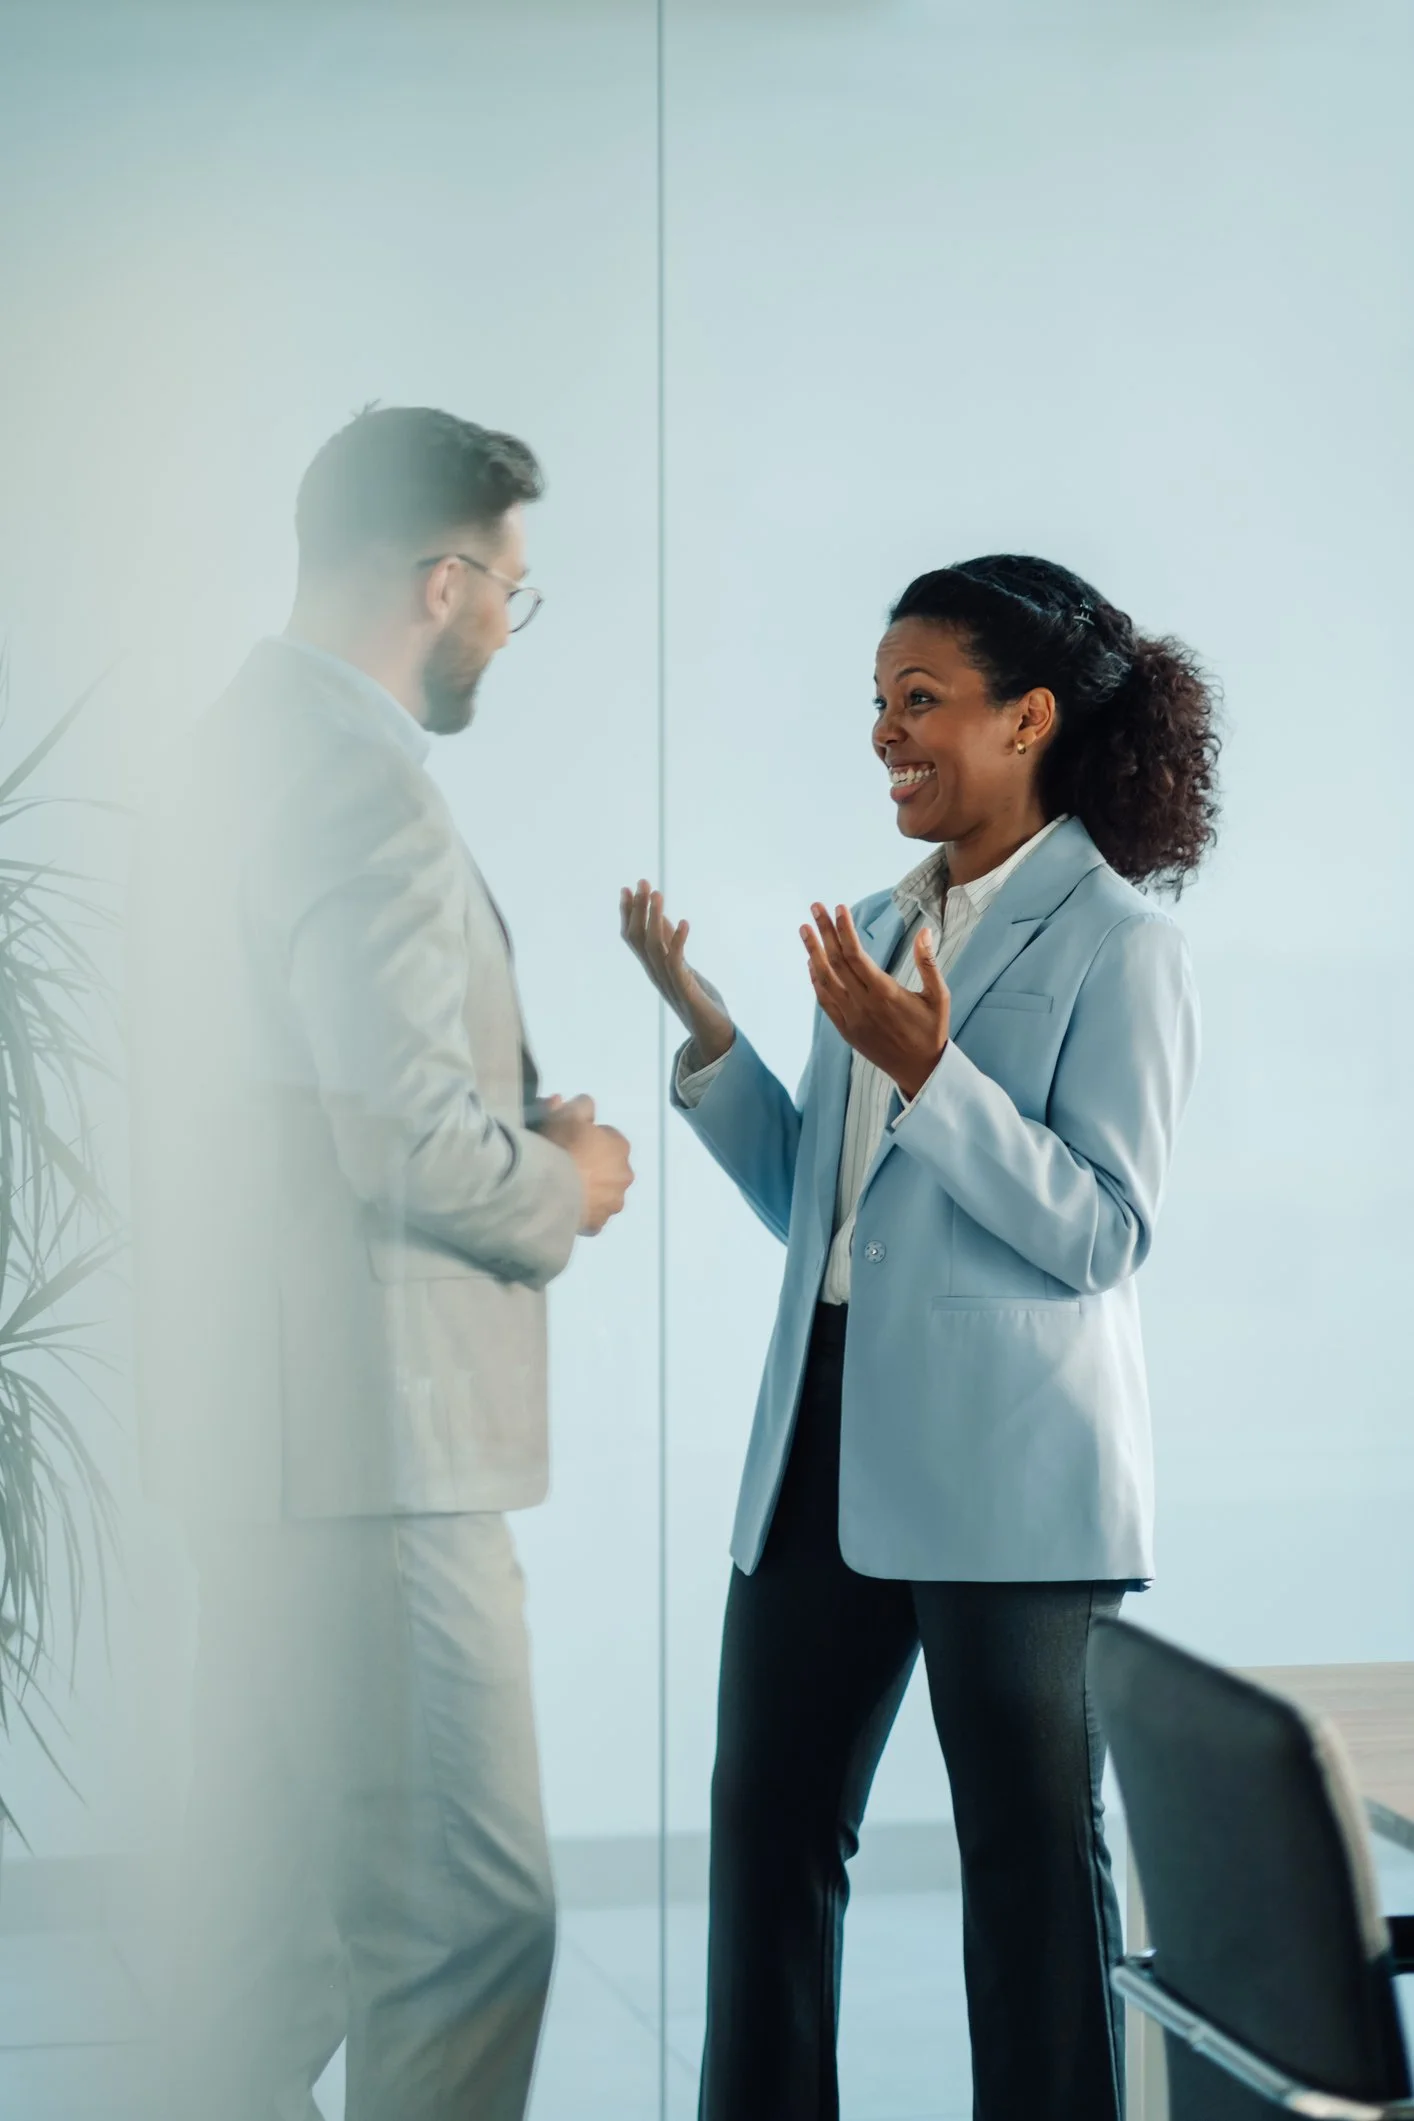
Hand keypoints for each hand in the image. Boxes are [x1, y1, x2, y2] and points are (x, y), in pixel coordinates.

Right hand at [537, 1095, 634, 1234]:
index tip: (570, 1141)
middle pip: (608, 1168)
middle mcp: (624, 1175)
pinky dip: (581, 1213)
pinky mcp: (598, 1225)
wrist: (550, 1187)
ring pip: (602, 1194)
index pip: (608, 1138)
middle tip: (566, 1164)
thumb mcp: (568, 1113)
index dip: (588, 1138)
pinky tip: (565, 1207)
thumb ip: (581, 1105)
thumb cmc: (562, 1146)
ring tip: (564, 1189)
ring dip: (589, 1191)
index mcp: (620, 1146)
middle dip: (593, 1166)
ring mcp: (612, 1203)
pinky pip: (591, 1217)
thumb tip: (587, 1104)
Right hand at [620, 880, 734, 1067]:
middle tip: (642, 882)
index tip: (627, 888)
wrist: (712, 1034)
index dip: (628, 913)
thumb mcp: (683, 965)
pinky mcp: (686, 990)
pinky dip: (678, 941)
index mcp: (653, 968)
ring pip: (654, 947)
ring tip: (658, 894)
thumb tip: (663, 918)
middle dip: (639, 909)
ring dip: (655, 918)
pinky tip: (685, 923)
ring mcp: (669, 982)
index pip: (633, 937)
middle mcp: (656, 974)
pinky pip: (677, 964)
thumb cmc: (698, 999)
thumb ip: (671, 944)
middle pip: (639, 938)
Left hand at [802, 904, 951, 1101]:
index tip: (839, 908)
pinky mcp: (845, 1029)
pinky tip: (811, 962)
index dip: (844, 930)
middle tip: (815, 907)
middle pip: (836, 962)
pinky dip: (815, 979)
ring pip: (825, 980)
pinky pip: (824, 1001)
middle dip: (824, 932)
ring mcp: (851, 1018)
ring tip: (804, 929)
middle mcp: (863, 1004)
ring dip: (812, 952)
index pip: (856, 955)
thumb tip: (925, 931)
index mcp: (885, 993)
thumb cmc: (932, 1030)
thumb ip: (928, 963)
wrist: (919, 1070)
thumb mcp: (939, 996)